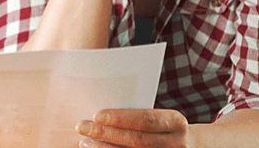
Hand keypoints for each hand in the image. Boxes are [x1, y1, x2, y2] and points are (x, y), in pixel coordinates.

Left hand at [76, 109, 192, 147]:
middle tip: (82, 127)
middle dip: (106, 134)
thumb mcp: (164, 118)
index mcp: (176, 122)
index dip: (121, 118)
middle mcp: (176, 144)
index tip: (97, 115)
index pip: (146, 119)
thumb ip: (141, 117)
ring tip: (85, 143)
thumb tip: (103, 115)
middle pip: (137, 140)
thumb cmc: (168, 128)